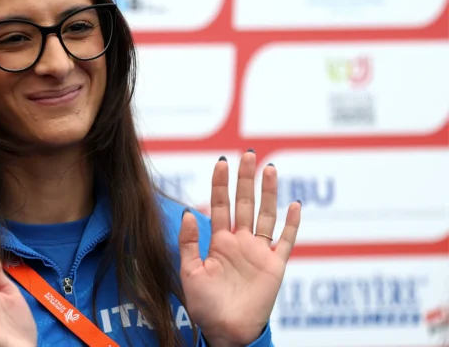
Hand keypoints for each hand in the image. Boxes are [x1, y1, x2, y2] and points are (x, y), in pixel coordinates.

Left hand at [178, 151, 301, 346]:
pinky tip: (295, 205)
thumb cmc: (205, 306)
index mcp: (219, 242)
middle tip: (248, 155)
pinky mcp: (275, 266)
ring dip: (269, 193)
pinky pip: (285, 241)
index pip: (220, 205)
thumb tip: (190, 211)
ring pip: (266, 215)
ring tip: (270, 169)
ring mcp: (259, 252)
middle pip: (245, 203)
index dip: (220, 184)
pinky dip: (291, 224)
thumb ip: (189, 242)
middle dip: (246, 179)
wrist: (225, 332)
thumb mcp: (189, 272)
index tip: (221, 162)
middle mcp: (240, 242)